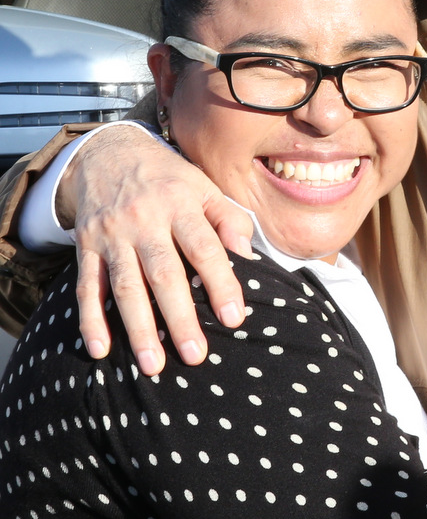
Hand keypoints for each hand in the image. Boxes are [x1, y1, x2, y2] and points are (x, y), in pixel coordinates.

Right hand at [66, 125, 252, 373]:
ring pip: (125, 286)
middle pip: (163, 273)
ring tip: (153, 365)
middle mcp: (144, 220)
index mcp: (180, 204)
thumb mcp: (204, 186)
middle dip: (179, 317)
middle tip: (195, 355)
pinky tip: (100, 349)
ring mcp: (112, 235)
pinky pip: (87, 286)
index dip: (220, 283)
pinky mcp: (86, 246)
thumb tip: (248, 257)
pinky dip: (90, 319)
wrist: (109, 152)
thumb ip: (229, 219)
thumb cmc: (168, 178)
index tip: (235, 318)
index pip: (204, 247)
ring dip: (138, 328)